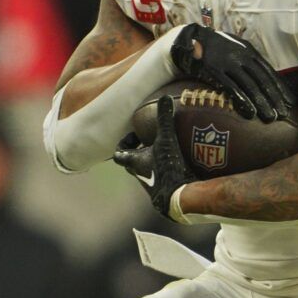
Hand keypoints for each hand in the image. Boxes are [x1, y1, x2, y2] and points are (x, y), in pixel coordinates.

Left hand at [112, 95, 192, 221]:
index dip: (123, 144)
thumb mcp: (166, 140)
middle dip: (139, 152)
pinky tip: (179, 166)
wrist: (177, 199)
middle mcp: (139, 175)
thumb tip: (164, 98)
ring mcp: (151, 185)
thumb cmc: (166, 169)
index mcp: (134, 162)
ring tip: (166, 152)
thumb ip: (164, 120)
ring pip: (146, 171)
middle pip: (131, 163)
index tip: (135, 136)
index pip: (118, 154)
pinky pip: (160, 179)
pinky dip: (165, 172)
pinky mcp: (164, 192)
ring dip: (152, 162)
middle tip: (150, 142)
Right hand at [171, 23, 290, 121]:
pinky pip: (231, 88)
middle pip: (262, 80)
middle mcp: (242, 56)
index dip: (280, 88)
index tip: (290, 102)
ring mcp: (228, 63)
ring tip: (270, 117)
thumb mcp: (237, 48)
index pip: (269, 72)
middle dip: (274, 98)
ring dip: (262, 103)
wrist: (192, 37)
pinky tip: (250, 112)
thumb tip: (265, 78)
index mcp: (249, 51)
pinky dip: (242, 101)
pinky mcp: (215, 71)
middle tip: (284, 114)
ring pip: (250, 85)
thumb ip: (249, 61)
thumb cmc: (217, 47)